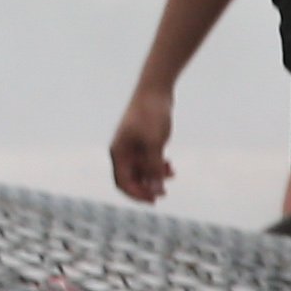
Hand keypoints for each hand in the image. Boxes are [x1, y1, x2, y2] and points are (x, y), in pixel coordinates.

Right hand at [109, 84, 173, 205]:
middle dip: (147, 188)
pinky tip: (171, 167)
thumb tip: (157, 190)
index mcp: (119, 152)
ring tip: (172, 174)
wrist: (155, 90)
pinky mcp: (143, 141)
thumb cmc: (151, 114)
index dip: (137, 194)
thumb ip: (154, 168)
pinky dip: (158, 167)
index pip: (122, 182)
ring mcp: (133, 146)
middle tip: (163, 194)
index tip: (154, 200)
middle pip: (131, 179)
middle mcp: (123, 151)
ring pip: (142, 171)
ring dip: (155, 176)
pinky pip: (148, 161)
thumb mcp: (154, 143)